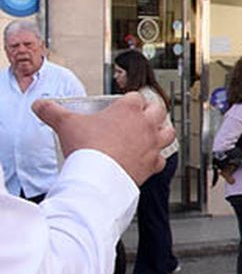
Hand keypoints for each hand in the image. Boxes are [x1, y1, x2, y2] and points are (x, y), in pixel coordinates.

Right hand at [34, 93, 172, 185]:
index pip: (135, 97)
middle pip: (158, 110)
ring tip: (152, 134)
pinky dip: (156, 158)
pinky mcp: (153, 163)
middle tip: (140, 116)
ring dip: (162, 132)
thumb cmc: (87, 147)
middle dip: (151, 112)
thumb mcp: (65, 123)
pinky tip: (148, 159)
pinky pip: (161, 158)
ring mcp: (152, 144)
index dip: (129, 100)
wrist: (97, 176)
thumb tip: (40, 105)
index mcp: (129, 109)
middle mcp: (146, 124)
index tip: (122, 106)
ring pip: (168, 132)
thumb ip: (52, 111)